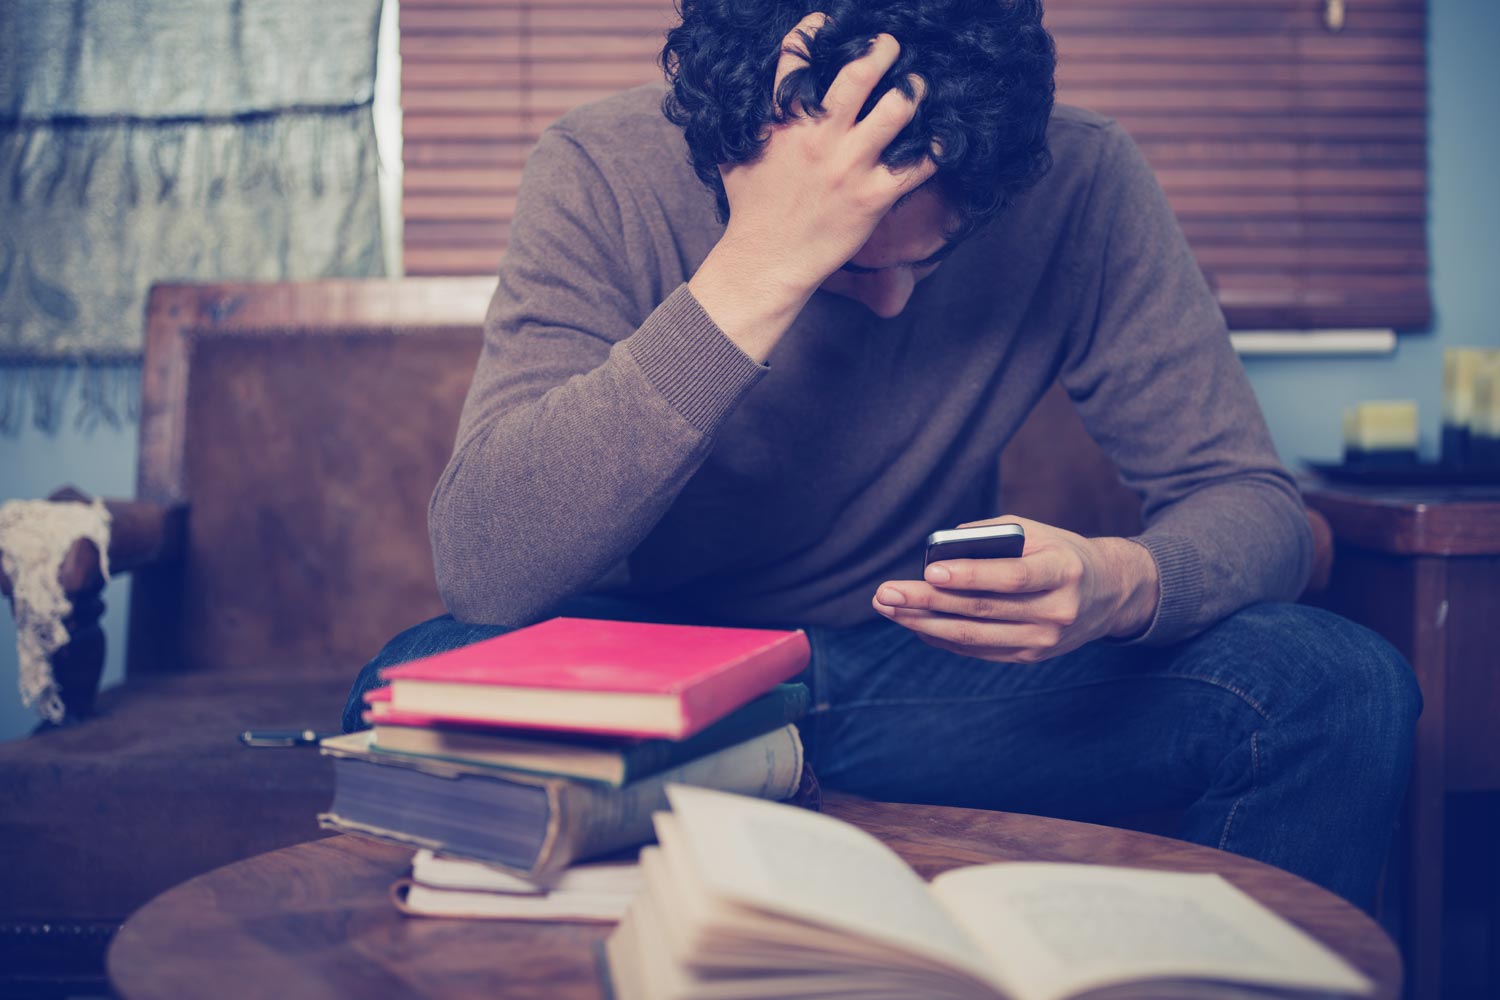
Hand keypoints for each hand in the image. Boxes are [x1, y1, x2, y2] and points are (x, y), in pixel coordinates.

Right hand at [688, 12, 935, 359]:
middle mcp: (820, 136)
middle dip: (882, 49)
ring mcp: (849, 166)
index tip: (828, 23)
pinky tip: (943, 138)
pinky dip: (935, 148)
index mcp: (784, 122)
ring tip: (918, 84)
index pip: (797, 57)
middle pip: (860, 73)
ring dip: (914, 89)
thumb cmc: (749, 210)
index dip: (814, 31)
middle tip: (891, 45)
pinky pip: (917, 165)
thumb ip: (747, 122)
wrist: (765, 262)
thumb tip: (741, 98)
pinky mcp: (872, 198)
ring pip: (897, 110)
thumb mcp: (734, 156)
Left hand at [871, 516, 1160, 662]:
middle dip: (927, 602)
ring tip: (889, 609)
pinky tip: (914, 624)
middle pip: (982, 610)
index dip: (971, 575)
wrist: (1110, 593)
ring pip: (973, 636)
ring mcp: (1043, 640)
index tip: (930, 571)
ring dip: (924, 624)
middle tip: (886, 593)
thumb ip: (994, 534)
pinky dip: (942, 638)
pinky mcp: (1030, 656)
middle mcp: (1056, 612)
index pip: (1012, 577)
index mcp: (1062, 572)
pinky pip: (978, 650)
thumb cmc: (1062, 553)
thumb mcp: (1039, 532)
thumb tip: (942, 547)